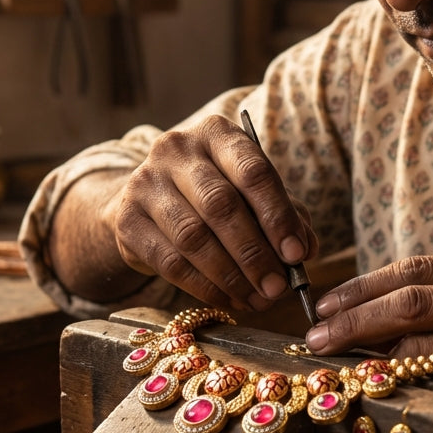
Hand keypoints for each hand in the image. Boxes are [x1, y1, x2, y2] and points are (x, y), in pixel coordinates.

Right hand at [102, 114, 318, 311]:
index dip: (277, 215)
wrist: (148, 200)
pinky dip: (204, 287)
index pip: (252, 171)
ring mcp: (145, 182)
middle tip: (278, 287)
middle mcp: (177, 149)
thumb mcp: (252, 193)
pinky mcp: (126, 220)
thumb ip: (285, 214)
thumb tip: (306, 250)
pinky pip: (170, 262)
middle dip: (254, 253)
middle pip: (220, 206)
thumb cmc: (213, 193)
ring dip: (231, 276)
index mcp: (217, 133)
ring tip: (257, 299)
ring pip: (193, 237)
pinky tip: (228, 299)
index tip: (297, 254)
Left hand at [306, 254, 432, 432]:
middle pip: (409, 297)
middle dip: (353, 318)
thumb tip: (356, 315)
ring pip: (417, 335)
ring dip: (367, 351)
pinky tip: (373, 385)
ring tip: (334, 363)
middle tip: (316, 338)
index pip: (413, 269)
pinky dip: (398, 378)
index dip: (361, 287)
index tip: (323, 306)